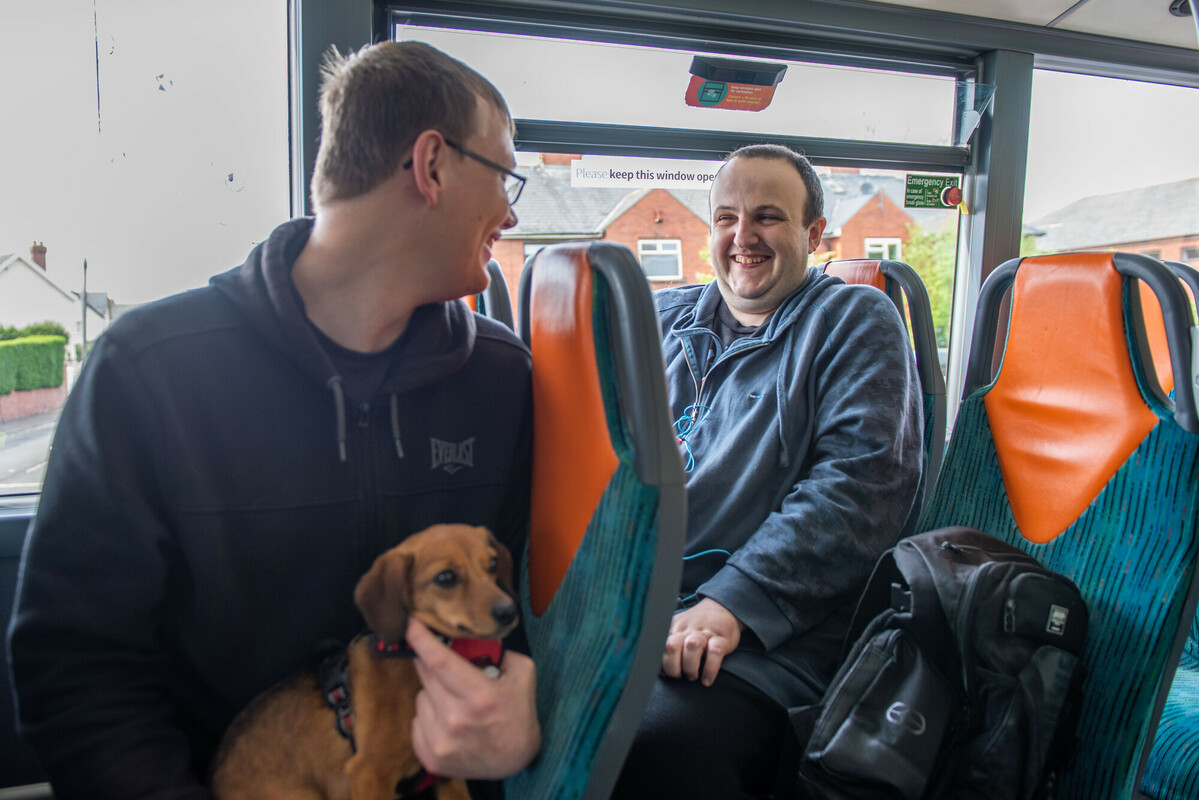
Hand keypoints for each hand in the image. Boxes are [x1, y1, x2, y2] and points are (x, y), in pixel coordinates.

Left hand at [406, 619, 540, 778]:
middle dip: (432, 662)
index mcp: (480, 696)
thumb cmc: (519, 713)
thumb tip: (470, 634)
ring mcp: (441, 742)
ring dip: (433, 693)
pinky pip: (416, 721)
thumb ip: (500, 649)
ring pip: (420, 697)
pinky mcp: (431, 758)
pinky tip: (449, 722)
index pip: (439, 661)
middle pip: (426, 675)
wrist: (516, 762)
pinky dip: (429, 717)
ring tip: (456, 701)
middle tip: (447, 664)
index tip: (410, 623)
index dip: (420, 639)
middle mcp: (456, 720)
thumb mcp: (522, 673)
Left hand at [661, 598, 742, 686]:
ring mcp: (704, 633)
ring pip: (692, 646)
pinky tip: (707, 680)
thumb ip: (668, 647)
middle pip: (672, 646)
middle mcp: (687, 630)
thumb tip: (660, 671)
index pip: (660, 646)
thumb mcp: (680, 631)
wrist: (723, 609)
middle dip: (673, 667)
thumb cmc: (698, 627)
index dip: (660, 663)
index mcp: (674, 629)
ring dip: (690, 667)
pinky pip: (715, 652)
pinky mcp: (722, 639)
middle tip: (679, 675)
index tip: (665, 673)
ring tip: (693, 676)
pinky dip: (710, 669)